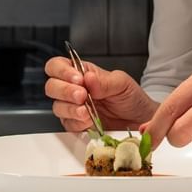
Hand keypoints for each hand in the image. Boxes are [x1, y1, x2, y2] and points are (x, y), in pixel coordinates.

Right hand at [44, 56, 158, 132]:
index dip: (62, 71)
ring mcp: (73, 108)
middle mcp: (74, 89)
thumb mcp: (122, 83)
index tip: (77, 79)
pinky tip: (88, 121)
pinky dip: (76, 122)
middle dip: (65, 90)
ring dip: (70, 108)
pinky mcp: (77, 125)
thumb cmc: (131, 98)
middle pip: (52, 86)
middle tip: (82, 95)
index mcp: (82, 73)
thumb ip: (104, 81)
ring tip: (87, 111)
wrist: (140, 121)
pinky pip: (67, 124)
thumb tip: (88, 78)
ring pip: (56, 106)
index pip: (58, 66)